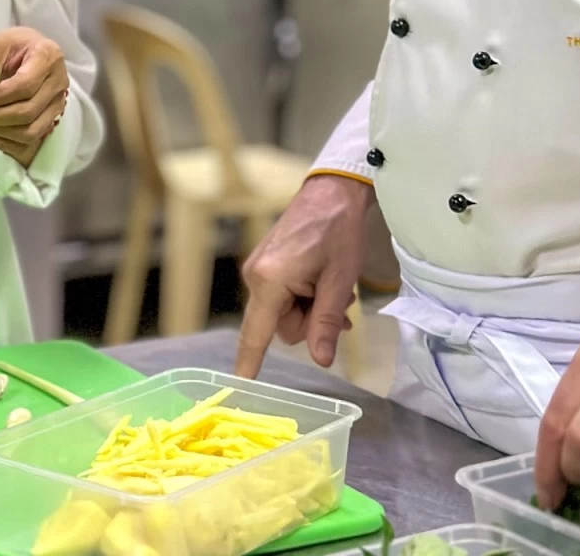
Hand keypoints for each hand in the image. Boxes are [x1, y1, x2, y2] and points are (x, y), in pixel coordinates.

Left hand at [0, 27, 68, 168]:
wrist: (29, 52)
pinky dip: (4, 140)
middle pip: (26, 112)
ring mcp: (58, 104)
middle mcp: (59, 82)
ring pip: (29, 132)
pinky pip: (29, 143)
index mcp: (48, 56)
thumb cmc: (11, 46)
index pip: (24, 86)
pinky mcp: (51, 120)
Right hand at [236, 174, 374, 378]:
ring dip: (313, 307)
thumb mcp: (339, 280)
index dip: (249, 364)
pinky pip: (284, 295)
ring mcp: (260, 268)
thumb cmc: (338, 230)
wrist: (334, 189)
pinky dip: (306, 295)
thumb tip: (320, 361)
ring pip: (286, 312)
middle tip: (338, 301)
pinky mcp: (267, 263)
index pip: (256, 334)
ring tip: (336, 286)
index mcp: (269, 281)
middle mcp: (256, 276)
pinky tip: (325, 281)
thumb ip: (327, 322)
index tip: (240, 388)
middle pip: (281, 326)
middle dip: (312, 320)